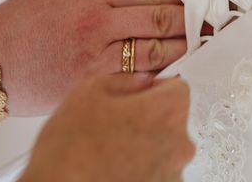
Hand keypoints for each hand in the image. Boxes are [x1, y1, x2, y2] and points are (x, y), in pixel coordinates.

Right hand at [0, 0, 187, 115]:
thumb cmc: (18, 22)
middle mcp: (98, 24)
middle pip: (160, 19)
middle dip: (193, 20)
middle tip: (213, 22)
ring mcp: (96, 58)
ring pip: (156, 50)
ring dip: (184, 47)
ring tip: (202, 45)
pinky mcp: (91, 87)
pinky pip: (136, 80)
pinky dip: (159, 74)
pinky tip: (176, 70)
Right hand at [21, 74, 194, 181]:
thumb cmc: (71, 147)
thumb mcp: (88, 92)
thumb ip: (124, 79)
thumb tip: (141, 80)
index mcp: (167, 111)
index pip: (178, 87)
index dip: (155, 89)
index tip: (136, 97)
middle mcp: (180, 144)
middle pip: (173, 119)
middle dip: (151, 118)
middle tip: (118, 125)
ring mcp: (174, 173)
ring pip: (165, 148)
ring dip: (147, 145)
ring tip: (113, 151)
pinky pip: (158, 171)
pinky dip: (143, 169)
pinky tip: (116, 169)